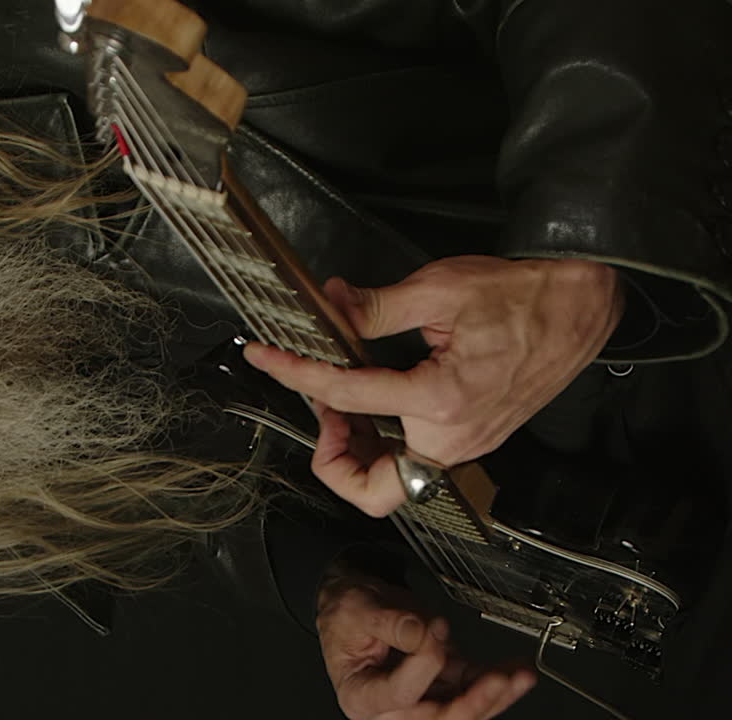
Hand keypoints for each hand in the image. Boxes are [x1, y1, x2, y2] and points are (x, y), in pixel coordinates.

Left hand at [244, 256, 622, 516]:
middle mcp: (453, 439)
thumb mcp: (440, 290)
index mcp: (440, 401)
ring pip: (391, 484)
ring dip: (354, 452)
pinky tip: (370, 403)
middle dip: (331, 459)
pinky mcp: (472, 441)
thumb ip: (375, 308)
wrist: (587, 308)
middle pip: (371, 491)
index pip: (344, 397)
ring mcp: (466, 447)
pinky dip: (382, 443)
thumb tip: (332, 306)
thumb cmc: (527, 297)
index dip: (294, 374)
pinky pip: (414, 464)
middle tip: (318, 409)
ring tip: (338, 402)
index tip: (266, 357)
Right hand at [318, 574, 535, 719]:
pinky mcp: (443, 686)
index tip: (434, 635)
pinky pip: (473, 690)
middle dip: (473, 703)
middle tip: (496, 681)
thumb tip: (426, 635)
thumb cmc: (347, 612)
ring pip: (463, 709)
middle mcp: (392, 707)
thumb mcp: (360, 610)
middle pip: (438, 717)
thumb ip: (393, 623)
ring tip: (518, 676)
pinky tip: (516, 670)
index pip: (399, 695)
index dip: (422, 669)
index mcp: (361, 695)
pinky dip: (498, 681)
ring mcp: (421, 698)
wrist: (357, 603)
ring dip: (495, 695)